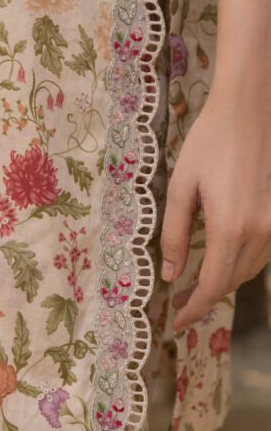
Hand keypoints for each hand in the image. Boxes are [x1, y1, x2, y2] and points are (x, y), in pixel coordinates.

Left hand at [160, 88, 270, 331]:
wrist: (251, 108)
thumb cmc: (209, 142)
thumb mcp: (181, 188)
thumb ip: (173, 236)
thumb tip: (170, 274)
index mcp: (230, 228)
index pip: (212, 286)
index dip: (194, 309)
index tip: (177, 323)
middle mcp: (260, 232)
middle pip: (231, 282)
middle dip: (204, 298)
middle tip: (179, 304)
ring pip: (249, 270)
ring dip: (223, 283)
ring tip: (196, 287)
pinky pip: (262, 254)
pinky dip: (240, 265)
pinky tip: (222, 262)